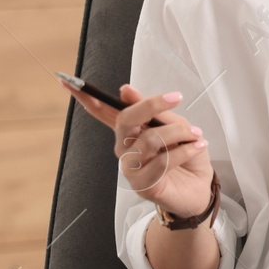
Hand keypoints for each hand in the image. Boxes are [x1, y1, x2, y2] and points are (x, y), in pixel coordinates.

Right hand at [59, 79, 213, 217]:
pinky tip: (197, 147)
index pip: (103, 113)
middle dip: (151, 105)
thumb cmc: (186, 155)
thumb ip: (153, 110)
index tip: (69, 81)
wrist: (200, 187)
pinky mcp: (142, 184)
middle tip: (176, 98)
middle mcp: (124, 148)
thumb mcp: (176, 125)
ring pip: (150, 139)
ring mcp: (130, 167)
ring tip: (195, 134)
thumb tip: (125, 90)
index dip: (86, 98)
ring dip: (179, 132)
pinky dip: (186, 150)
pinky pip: (163, 161)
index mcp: (130, 131)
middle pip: (125, 120)